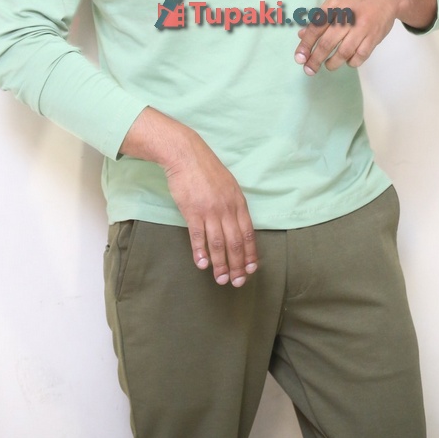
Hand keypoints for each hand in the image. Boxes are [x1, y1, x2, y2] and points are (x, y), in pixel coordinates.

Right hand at [164, 134, 257, 287]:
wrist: (187, 155)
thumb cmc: (207, 170)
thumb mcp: (229, 185)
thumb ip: (234, 206)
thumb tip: (238, 227)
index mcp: (238, 202)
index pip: (248, 233)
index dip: (250, 254)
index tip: (251, 270)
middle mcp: (227, 208)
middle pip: (235, 242)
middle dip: (238, 265)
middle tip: (237, 282)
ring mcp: (210, 210)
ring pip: (218, 243)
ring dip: (220, 264)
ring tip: (221, 279)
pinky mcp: (192, 211)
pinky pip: (198, 236)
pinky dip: (200, 252)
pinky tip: (202, 265)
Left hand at [294, 0, 435, 73]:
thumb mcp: (335, 2)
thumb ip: (319, 19)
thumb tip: (302, 36)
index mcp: (334, 6)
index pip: (315, 28)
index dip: (305, 45)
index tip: (299, 58)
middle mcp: (347, 16)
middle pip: (327, 43)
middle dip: (315, 59)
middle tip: (309, 69)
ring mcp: (362, 27)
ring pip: (344, 52)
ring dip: (332, 63)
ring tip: (328, 65)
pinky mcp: (374, 36)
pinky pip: (361, 55)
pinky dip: (352, 62)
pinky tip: (347, 61)